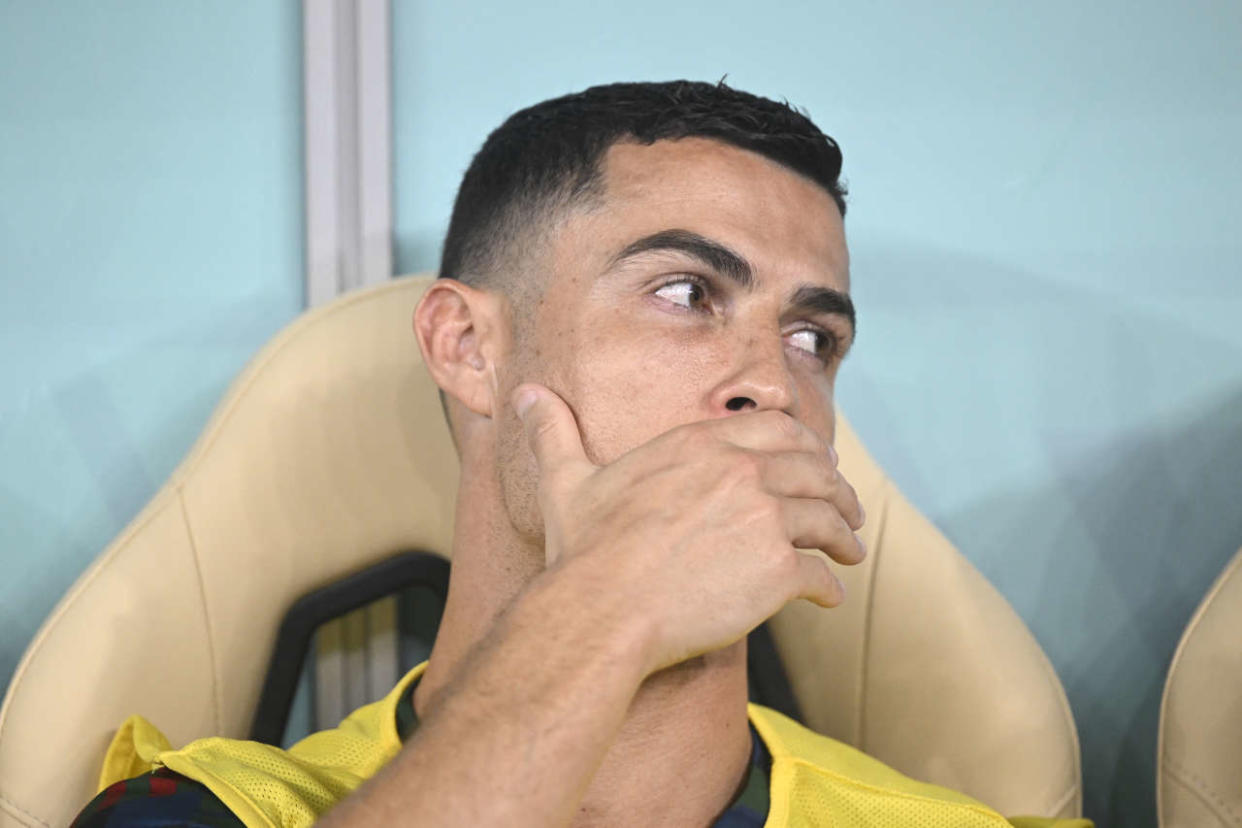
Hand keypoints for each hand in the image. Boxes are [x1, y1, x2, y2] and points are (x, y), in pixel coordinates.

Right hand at [513, 383, 865, 675]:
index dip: (805, 446)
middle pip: (814, 470)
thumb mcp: (566, 481)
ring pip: (828, 520)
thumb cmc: (583, 552)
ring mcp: (763, 520)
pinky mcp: (777, 571)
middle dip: (838, 489)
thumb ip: (554, 433)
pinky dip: (830, 588)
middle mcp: (741, 472)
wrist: (599, 612)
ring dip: (845, 536)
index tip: (816, 463)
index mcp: (701, 445)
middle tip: (847, 509)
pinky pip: (820, 576)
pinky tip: (829, 597)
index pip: (777, 429)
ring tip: (850, 551)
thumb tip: (526, 395)